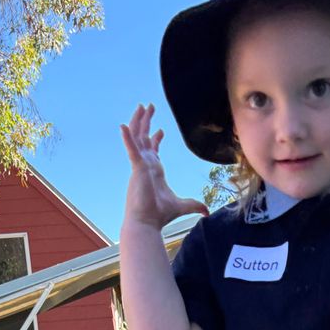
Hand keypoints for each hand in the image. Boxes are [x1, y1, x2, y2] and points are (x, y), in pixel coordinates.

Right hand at [121, 103, 207, 229]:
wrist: (147, 223)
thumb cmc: (159, 216)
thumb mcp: (182, 206)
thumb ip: (195, 205)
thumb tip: (207, 211)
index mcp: (153, 172)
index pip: (153, 150)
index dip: (156, 139)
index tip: (161, 129)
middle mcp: (145, 166)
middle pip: (144, 138)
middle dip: (147, 121)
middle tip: (149, 106)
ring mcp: (140, 165)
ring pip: (137, 138)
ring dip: (139, 121)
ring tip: (142, 106)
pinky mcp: (137, 168)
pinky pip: (131, 149)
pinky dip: (127, 137)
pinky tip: (123, 126)